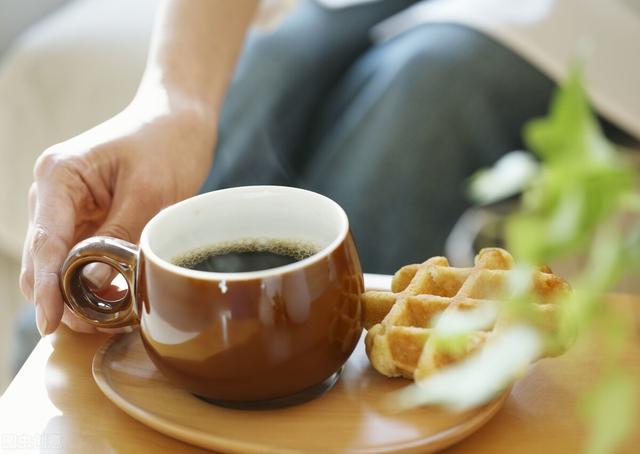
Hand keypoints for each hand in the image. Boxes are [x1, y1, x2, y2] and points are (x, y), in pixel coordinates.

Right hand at [20, 95, 214, 334]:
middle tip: (96, 327)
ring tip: (110, 318)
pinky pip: (81, 256)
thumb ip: (119, 239)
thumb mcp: (149, 192)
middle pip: (43, 259)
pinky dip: (93, 279)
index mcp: (59, 176)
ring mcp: (68, 207)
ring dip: (77, 293)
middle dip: (63, 296)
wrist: (180, 118)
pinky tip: (115, 299)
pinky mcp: (88, 217)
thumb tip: (94, 289)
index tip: (52, 323)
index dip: (48, 287)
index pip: (45, 242)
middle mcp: (54, 193)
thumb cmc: (167, 143)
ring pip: (59, 264)